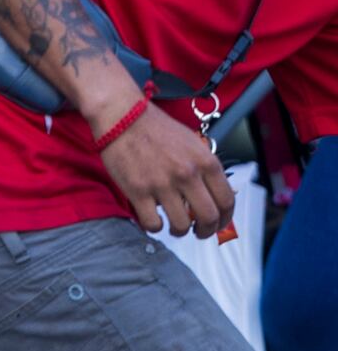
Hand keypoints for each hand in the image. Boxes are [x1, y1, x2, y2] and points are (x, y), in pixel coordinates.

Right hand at [97, 100, 234, 238]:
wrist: (122, 117)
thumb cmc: (156, 129)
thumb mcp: (192, 144)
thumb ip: (206, 169)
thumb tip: (215, 195)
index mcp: (206, 162)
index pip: (227, 201)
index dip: (225, 220)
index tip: (219, 225)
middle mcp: (188, 174)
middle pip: (208, 218)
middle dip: (206, 231)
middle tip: (198, 233)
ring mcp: (162, 184)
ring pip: (181, 225)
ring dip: (179, 231)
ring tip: (173, 226)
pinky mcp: (138, 191)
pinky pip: (152, 223)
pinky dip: (154, 227)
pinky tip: (152, 220)